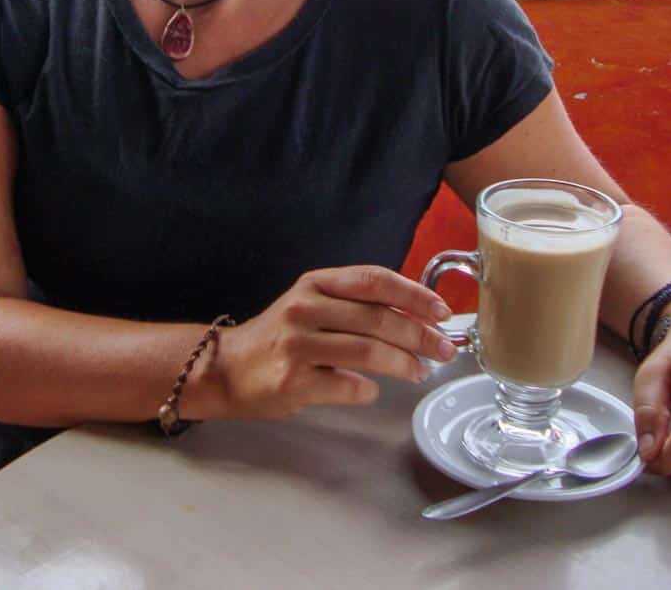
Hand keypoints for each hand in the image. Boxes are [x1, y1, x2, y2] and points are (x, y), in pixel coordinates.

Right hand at [209, 266, 455, 420]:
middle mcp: (305, 307)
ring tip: (419, 372)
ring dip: (403, 364)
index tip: (441, 311)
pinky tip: (372, 390)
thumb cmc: (279, 337)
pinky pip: (347, 385)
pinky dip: (368, 390)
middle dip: (420, 335)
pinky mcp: (293, 381)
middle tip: (443, 350)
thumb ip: (354, 306)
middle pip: (378, 318)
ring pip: (367, 351)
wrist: (227, 369)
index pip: (373, 279)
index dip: (413, 294)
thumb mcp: (312, 305)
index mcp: (315, 283)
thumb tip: (416, 316)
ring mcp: (297, 345)